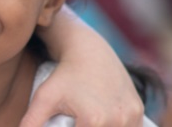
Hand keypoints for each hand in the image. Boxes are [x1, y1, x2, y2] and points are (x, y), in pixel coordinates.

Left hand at [19, 50, 144, 126]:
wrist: (90, 52)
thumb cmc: (62, 76)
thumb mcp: (43, 98)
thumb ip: (31, 122)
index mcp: (94, 120)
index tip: (67, 124)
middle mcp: (118, 119)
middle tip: (76, 119)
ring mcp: (132, 116)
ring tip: (87, 119)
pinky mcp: (139, 111)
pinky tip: (103, 122)